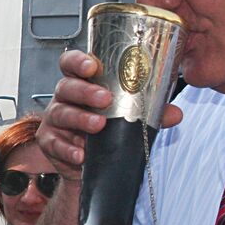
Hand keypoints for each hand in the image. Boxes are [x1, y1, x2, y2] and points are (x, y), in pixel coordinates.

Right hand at [37, 50, 182, 176]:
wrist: (89, 164)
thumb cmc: (106, 130)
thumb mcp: (128, 118)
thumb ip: (151, 114)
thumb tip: (175, 113)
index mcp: (81, 83)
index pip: (71, 63)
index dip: (78, 61)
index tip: (93, 66)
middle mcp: (64, 97)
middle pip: (66, 86)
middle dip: (85, 91)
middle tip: (105, 98)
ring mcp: (54, 119)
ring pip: (61, 113)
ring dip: (80, 119)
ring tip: (99, 125)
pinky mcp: (49, 142)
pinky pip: (54, 144)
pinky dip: (68, 149)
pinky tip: (81, 154)